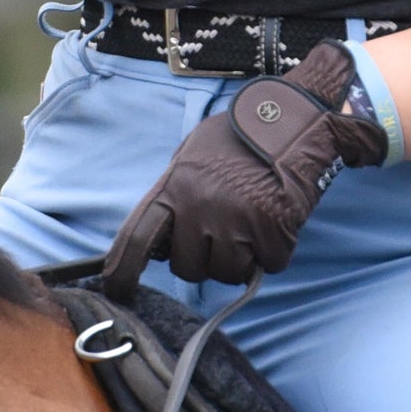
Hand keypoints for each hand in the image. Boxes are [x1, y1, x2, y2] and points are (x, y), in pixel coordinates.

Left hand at [102, 43, 386, 301]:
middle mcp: (200, 208)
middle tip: (221, 229)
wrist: (291, 120)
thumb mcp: (191, 157)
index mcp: (175, 187)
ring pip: (226, 273)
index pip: (137, 239)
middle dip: (202, 258)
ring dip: (238, 258)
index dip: (123, 272)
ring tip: (249, 222)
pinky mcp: (271, 233)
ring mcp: (236, 222)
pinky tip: (272, 223)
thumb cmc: (239, 138)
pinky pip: (265, 267)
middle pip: (187, 268)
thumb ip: (174, 196)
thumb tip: (160, 242)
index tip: (119, 291)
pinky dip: (271, 253)